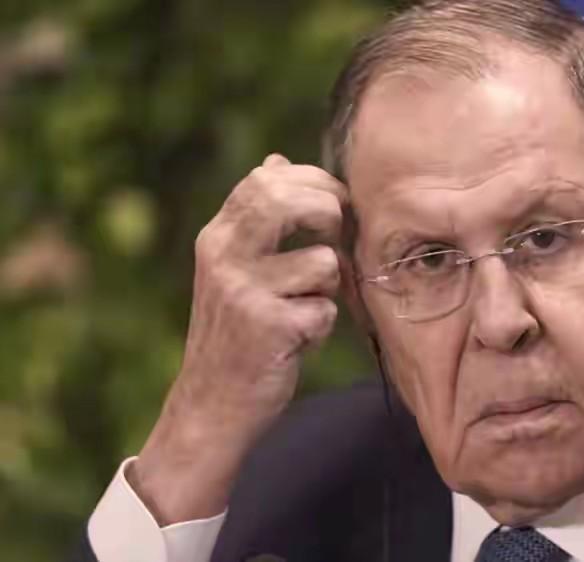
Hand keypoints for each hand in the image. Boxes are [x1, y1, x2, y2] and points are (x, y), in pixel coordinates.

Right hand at [131, 154, 349, 523]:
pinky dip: (322, 328)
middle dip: (329, 213)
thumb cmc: (238, 332)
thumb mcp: (237, 267)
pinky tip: (297, 342)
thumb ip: (259, 218)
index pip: (266, 178)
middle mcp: (224, 257)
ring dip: (330, 291)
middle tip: (336, 238)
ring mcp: (243, 292)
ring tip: (305, 310)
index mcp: (218, 236)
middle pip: (288, 199)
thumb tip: (278, 161)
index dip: (313, 182)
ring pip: (324, 262)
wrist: (211, 404)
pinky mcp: (266, 328)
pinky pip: (326, 311)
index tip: (336, 204)